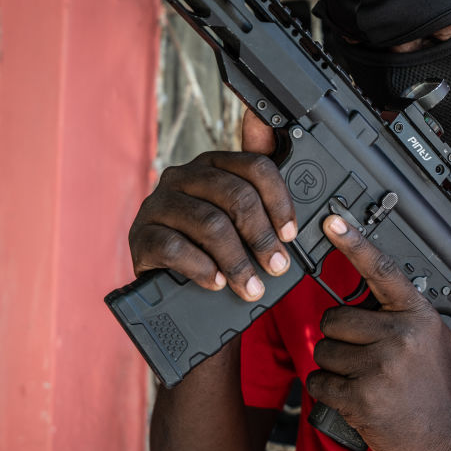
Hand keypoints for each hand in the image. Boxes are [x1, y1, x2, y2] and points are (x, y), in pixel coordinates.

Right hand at [128, 110, 296, 300]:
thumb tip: (309, 222)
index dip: (279, 201)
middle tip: (276, 265)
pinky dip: (202, 268)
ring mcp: (159, 203)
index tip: (289, 234)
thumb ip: (267, 209)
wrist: (161, 273)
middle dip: (262, 236)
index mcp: (214, 164)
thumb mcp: (237, 221)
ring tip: (251, 286)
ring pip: (210, 223)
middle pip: (236, 196)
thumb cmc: (207, 243)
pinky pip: (174, 247)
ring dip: (237, 261)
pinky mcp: (141, 234)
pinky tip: (216, 282)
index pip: (256, 167)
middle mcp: (184, 176)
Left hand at [307, 215, 450, 450]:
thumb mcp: (430, 336)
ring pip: (323, 351)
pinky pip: (318, 382)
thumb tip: (362, 294)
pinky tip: (354, 397)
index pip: (382, 270)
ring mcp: (380, 367)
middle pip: (335, 318)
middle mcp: (400, 336)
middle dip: (341, 338)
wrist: (447, 434)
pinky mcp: (361, 397)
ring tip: (363, 379)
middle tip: (364, 357)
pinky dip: (328, 391)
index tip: (332, 220)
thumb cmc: (433, 384)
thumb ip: (400, 314)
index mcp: (417, 315)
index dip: (354, 243)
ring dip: (333, 367)